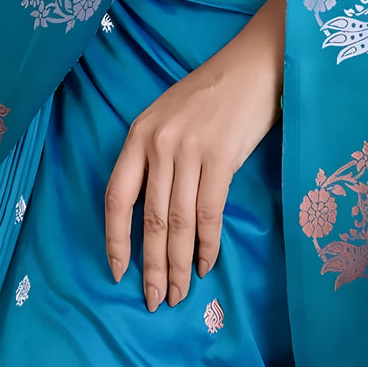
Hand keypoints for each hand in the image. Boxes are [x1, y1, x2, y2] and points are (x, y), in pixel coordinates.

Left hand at [104, 6, 283, 311]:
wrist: (252, 66)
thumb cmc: (211, 93)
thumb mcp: (169, 117)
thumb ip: (155, 156)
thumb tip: (150, 213)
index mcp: (139, 134)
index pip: (117, 197)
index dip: (115, 239)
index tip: (118, 272)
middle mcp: (158, 144)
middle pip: (149, 219)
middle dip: (151, 266)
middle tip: (155, 300)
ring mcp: (189, 150)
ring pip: (177, 222)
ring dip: (177, 264)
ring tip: (178, 293)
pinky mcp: (221, 157)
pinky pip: (208, 212)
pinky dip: (206, 244)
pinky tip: (205, 265)